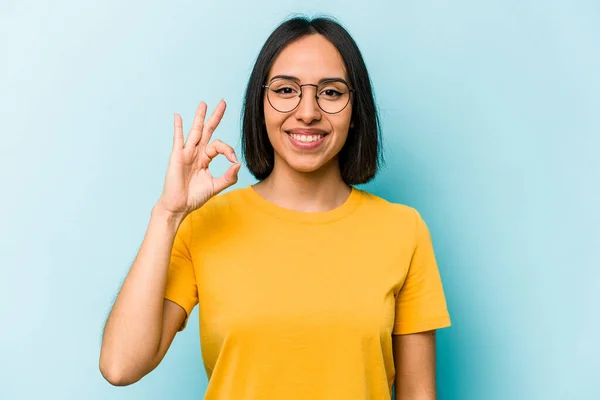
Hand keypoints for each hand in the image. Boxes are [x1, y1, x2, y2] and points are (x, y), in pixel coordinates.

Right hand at [156, 100, 240, 217]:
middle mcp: (196, 153)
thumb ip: (228, 177)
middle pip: (207, 131)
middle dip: (215, 117)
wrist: (178, 206)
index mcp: (205, 159)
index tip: (233, 161)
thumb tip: (238, 163)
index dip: (228, 150)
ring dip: (199, 117)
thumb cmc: (194, 197)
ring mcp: (186, 153)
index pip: (219, 146)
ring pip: (195, 132)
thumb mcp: (215, 186)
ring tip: (204, 104)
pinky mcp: (177, 156)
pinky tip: (178, 116)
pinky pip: (178, 139)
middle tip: (223, 102)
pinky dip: (178, 128)